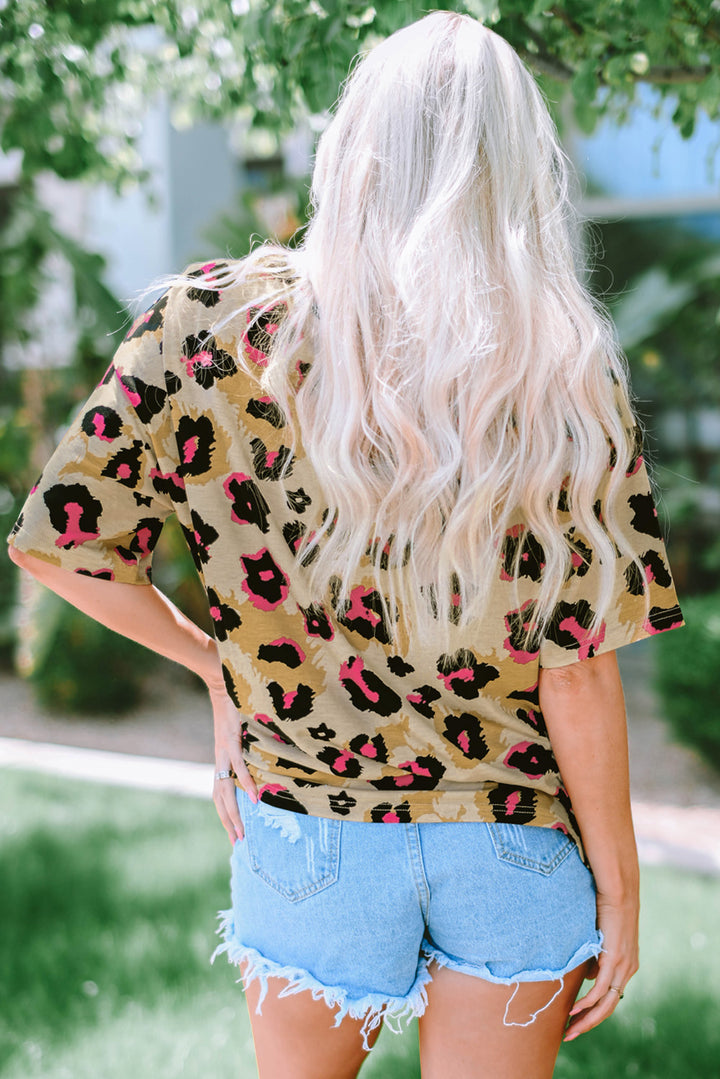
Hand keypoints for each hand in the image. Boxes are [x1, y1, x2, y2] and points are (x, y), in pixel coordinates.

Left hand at [208, 681, 258, 845]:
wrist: (224, 683)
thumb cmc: (236, 707)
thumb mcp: (243, 733)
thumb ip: (248, 748)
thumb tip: (263, 761)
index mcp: (221, 760)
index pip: (220, 795)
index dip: (225, 815)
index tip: (234, 835)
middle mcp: (220, 759)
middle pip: (220, 798)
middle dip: (228, 822)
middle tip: (239, 843)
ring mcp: (224, 750)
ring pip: (226, 789)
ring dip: (234, 812)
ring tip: (243, 831)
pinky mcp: (231, 739)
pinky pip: (239, 767)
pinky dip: (246, 784)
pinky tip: (254, 798)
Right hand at [563, 890, 638, 1041]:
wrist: (618, 891)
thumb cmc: (606, 909)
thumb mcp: (601, 939)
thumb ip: (596, 959)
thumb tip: (588, 977)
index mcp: (626, 966)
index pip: (610, 999)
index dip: (594, 1013)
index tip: (576, 1021)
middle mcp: (627, 970)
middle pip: (608, 1008)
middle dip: (588, 1024)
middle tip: (570, 1034)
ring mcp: (622, 966)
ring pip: (605, 1004)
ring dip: (586, 1019)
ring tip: (571, 1029)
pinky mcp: (614, 958)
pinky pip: (600, 989)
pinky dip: (587, 1002)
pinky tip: (575, 1009)